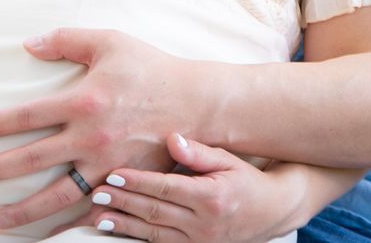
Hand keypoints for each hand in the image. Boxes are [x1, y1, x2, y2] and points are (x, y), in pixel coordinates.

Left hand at [0, 29, 202, 229]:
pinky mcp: (123, 181)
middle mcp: (91, 137)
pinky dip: (67, 226)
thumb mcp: (109, 42)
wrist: (197, 103)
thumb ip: (66, 40)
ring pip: (57, 195)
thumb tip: (28, 44)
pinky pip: (90, 209)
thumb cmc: (151, 68)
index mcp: (83, 100)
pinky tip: (48, 234)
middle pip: (32, 159)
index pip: (27, 115)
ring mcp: (107, 165)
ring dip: (24, 210)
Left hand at [82, 133, 301, 242]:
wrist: (273, 212)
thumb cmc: (248, 181)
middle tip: (96, 193)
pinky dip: (138, 238)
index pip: (166, 188)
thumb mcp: (228, 160)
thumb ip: (199, 152)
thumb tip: (172, 138)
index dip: (138, 182)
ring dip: (124, 225)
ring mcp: (200, 241)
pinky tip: (120, 232)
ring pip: (154, 233)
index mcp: (211, 197)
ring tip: (98, 217)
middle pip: (155, 212)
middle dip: (123, 202)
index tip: (114, 174)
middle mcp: (204, 223)